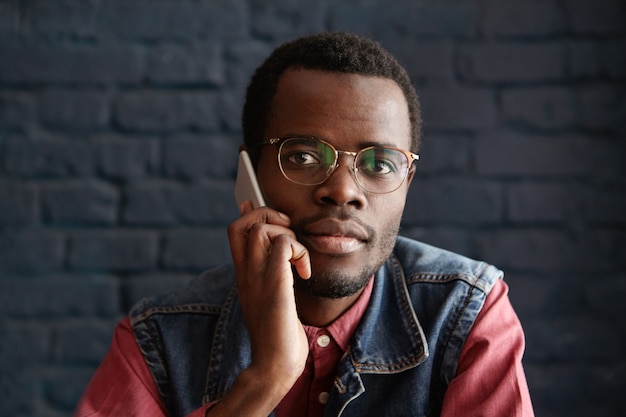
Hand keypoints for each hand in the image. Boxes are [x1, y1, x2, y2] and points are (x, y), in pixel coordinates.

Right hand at [216, 201, 310, 414]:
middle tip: (288, 233)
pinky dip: (299, 250)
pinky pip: (283, 245)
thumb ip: (272, 277)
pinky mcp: (274, 285)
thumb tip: (281, 256)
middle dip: (268, 215)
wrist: (274, 365)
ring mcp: (257, 278)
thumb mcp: (270, 300)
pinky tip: (305, 272)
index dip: (251, 214)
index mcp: (244, 275)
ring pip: (261, 228)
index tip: (271, 216)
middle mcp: (246, 273)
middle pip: (242, 222)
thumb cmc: (278, 336)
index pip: (235, 231)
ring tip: (298, 257)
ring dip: (287, 234)